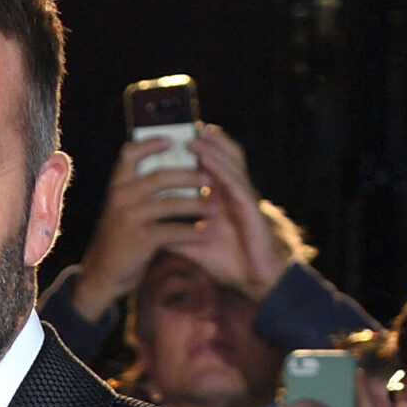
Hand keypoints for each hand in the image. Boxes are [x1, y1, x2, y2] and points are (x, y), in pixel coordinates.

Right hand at [67, 136, 210, 322]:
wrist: (101, 275)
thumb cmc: (118, 239)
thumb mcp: (120, 210)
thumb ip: (137, 191)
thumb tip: (173, 167)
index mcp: (115, 187)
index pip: (129, 154)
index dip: (150, 144)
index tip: (171, 140)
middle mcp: (119, 198)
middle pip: (160, 176)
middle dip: (189, 175)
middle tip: (211, 176)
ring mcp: (129, 219)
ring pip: (171, 203)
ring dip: (197, 203)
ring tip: (214, 205)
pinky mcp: (140, 240)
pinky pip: (173, 230)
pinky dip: (191, 231)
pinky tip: (204, 231)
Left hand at [179, 128, 289, 302]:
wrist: (254, 280)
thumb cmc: (230, 263)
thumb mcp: (195, 248)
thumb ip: (177, 237)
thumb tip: (151, 234)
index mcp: (223, 200)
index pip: (212, 169)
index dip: (199, 153)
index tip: (178, 139)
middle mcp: (235, 194)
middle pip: (224, 158)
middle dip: (208, 141)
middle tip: (189, 125)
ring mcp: (244, 198)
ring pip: (231, 164)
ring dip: (213, 148)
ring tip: (197, 134)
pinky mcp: (251, 208)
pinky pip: (235, 182)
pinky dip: (221, 169)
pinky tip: (208, 160)